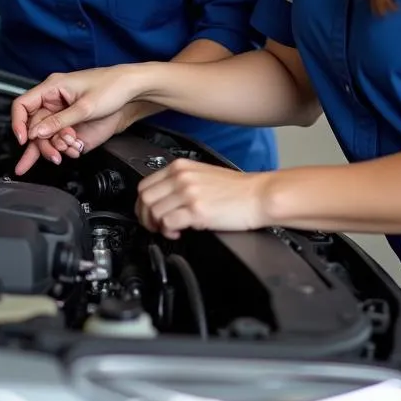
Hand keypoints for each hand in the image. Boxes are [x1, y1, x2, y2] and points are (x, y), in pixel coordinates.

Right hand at [11, 65, 152, 169]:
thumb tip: (36, 132)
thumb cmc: (112, 87)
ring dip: (53, 146)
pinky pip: (58, 137)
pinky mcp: (71, 122)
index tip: (24, 140)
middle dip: (42, 142)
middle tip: (53, 155)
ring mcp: (63, 112)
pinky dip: (63, 146)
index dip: (18, 123)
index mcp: (53, 87)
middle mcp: (54, 99)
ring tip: (66, 152)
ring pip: (46, 134)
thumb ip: (59, 121)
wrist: (132, 90)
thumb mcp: (85, 107)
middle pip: (34, 125)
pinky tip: (71, 150)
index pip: (23, 105)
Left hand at [135, 158, 271, 238]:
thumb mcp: (202, 175)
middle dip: (145, 217)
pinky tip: (179, 233)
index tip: (148, 213)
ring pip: (153, 211)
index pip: (145, 184)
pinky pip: (167, 223)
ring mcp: (188, 193)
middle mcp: (182, 177)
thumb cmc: (237, 189)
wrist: (258, 195)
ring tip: (170, 230)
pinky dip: (168, 232)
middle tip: (155, 226)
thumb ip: (180, 182)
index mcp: (181, 167)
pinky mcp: (197, 210)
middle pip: (145, 198)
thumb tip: (163, 199)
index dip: (142, 204)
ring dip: (157, 226)